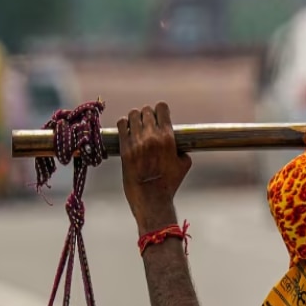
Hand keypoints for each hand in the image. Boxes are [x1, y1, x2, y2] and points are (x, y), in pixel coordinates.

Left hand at [117, 103, 191, 233]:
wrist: (151, 198)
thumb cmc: (168, 184)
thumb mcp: (184, 166)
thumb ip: (182, 150)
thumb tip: (178, 144)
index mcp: (168, 138)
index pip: (161, 108)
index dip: (161, 110)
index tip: (160, 115)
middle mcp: (151, 136)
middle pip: (146, 110)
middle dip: (148, 115)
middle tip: (149, 123)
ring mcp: (136, 141)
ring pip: (132, 114)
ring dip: (136, 118)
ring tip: (137, 126)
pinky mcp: (124, 147)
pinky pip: (121, 124)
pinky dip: (125, 124)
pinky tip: (128, 130)